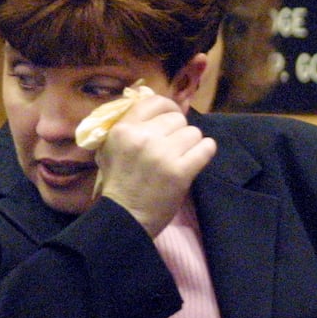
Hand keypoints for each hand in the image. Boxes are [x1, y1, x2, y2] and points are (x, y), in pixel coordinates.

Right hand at [94, 90, 215, 235]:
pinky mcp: (180, 171)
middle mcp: (142, 137)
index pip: (155, 101)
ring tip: (179, 158)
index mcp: (123, 129)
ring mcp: (163, 154)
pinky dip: (204, 153)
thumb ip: (129, 125)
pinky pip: (206, 148)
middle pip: (178, 119)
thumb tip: (158, 107)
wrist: (125, 216)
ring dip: (190, 145)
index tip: (170, 119)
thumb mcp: (110, 148)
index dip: (168, 108)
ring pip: (194, 133)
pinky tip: (194, 161)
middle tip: (170, 148)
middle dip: (177, 132)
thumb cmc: (118, 182)